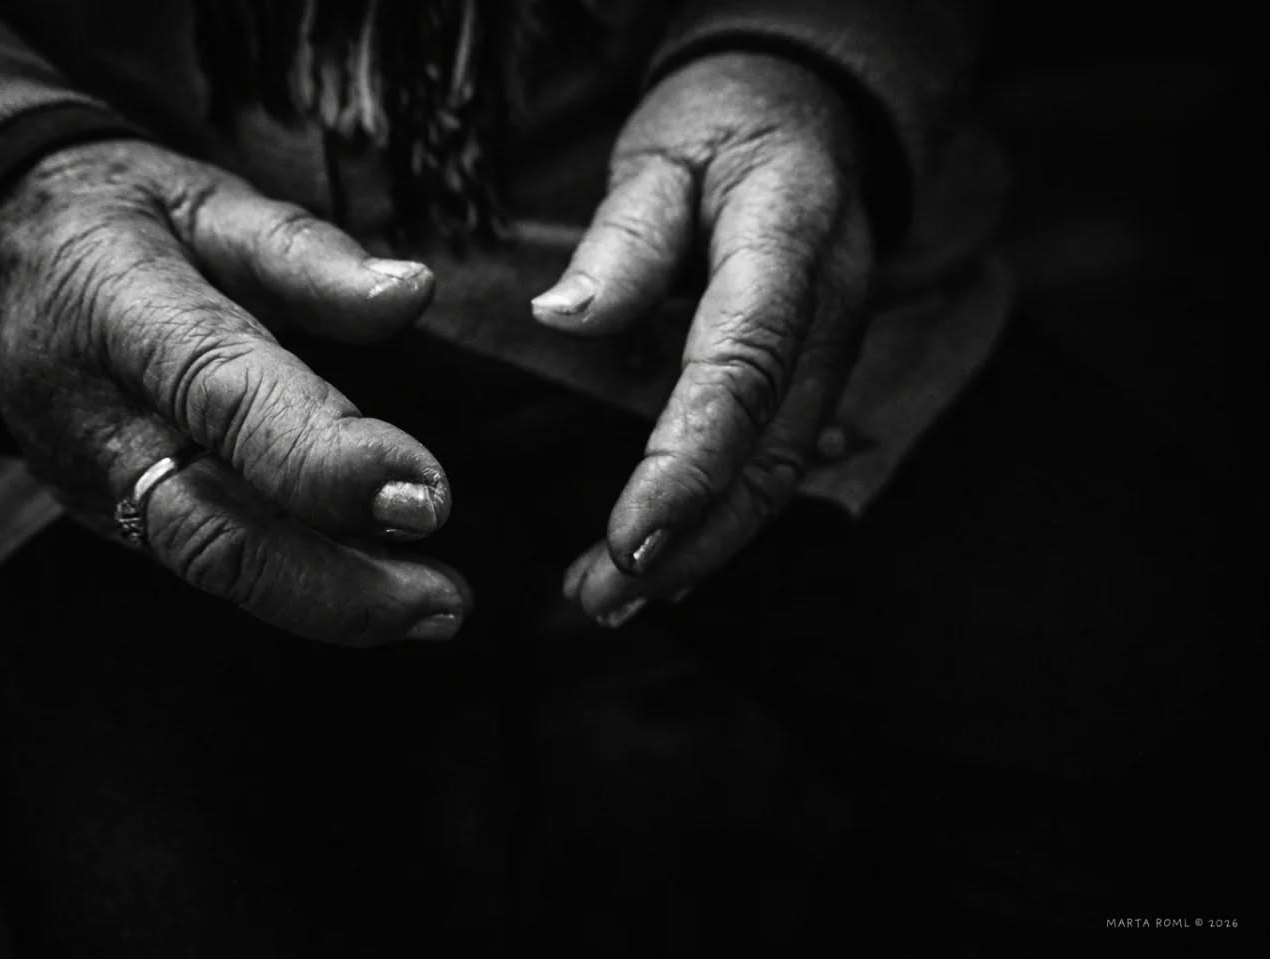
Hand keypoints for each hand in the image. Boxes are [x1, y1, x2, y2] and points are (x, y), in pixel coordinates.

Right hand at [0, 139, 471, 643]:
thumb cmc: (120, 226)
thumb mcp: (203, 201)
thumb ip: (302, 251)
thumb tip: (411, 292)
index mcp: (123, 314)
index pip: (225, 397)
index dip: (326, 457)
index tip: (425, 495)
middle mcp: (100, 419)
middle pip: (213, 525)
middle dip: (337, 580)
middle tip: (445, 600)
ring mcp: (96, 482)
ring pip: (211, 566)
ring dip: (329, 604)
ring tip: (432, 610)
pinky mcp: (109, 517)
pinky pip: (206, 564)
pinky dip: (297, 590)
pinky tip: (375, 594)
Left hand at [532, 52, 874, 625]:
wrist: (812, 116)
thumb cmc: (727, 127)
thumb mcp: (666, 151)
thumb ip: (625, 236)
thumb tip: (562, 319)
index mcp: (790, 247)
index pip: (742, 374)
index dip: (688, 467)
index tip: (628, 542)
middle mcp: (826, 315)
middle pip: (771, 453)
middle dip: (690, 541)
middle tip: (601, 599)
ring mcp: (828, 353)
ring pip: (778, 473)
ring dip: (701, 548)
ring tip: (614, 600)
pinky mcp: (811, 376)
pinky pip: (775, 459)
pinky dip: (720, 519)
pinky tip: (668, 565)